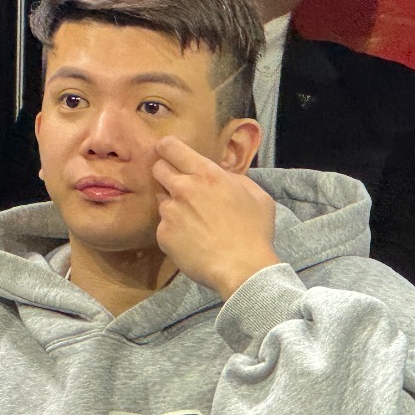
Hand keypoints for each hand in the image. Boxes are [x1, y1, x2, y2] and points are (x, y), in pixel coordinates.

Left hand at [152, 136, 279, 298]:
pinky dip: (174, 231)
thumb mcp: (256, 194)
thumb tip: (220, 174)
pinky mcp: (163, 235)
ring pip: (162, 200)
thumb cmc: (254, 231)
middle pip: (158, 169)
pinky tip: (192, 240)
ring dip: (173, 206)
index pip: (170, 147)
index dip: (167, 148)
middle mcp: (183, 189)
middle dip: (166, 174)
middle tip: (181, 187)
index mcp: (206, 174)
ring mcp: (170, 212)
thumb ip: (233, 178)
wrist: (242, 268)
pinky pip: (164, 226)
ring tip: (194, 222)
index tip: (169, 153)